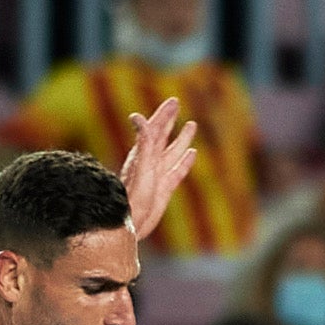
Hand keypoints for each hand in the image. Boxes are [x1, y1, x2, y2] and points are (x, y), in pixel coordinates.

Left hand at [121, 96, 196, 240]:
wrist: (131, 222)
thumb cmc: (133, 196)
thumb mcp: (141, 166)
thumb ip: (143, 142)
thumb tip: (137, 117)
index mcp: (145, 153)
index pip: (156, 128)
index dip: (164, 114)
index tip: (174, 101)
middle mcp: (151, 161)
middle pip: (163, 135)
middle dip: (170, 120)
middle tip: (176, 104)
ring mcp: (159, 175)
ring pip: (173, 152)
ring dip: (182, 139)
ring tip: (191, 125)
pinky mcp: (165, 188)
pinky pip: (177, 171)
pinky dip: (185, 161)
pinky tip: (192, 154)